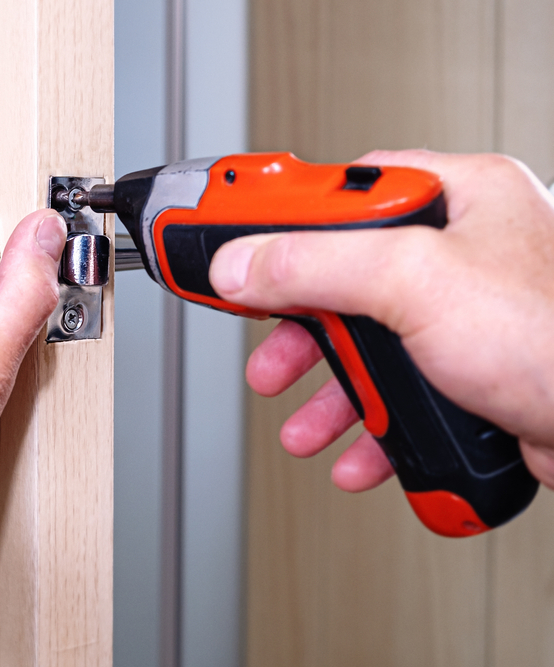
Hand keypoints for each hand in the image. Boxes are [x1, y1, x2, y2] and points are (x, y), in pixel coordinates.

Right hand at [208, 150, 553, 490]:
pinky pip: (396, 391)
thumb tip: (242, 264)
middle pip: (342, 278)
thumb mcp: (414, 281)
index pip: (338, 191)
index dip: (274, 219)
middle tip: (266, 353)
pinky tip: (356, 451)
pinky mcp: (468, 373)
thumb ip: (314, 263)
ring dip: (328, 394)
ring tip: (305, 425)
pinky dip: (368, 425)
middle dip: (298, 331)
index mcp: (455, 196)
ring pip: (366, 345)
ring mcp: (464, 317)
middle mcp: (460, 250)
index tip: (224, 240)